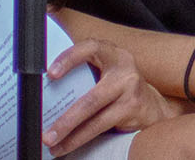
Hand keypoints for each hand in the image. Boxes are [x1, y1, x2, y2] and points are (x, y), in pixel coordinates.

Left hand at [41, 39, 179, 153]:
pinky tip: (67, 146)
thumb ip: (84, 73)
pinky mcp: (134, 110)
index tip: (51, 74)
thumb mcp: (106, 74)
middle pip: (92, 98)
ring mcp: (132, 91)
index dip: (71, 57)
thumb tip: (44, 91)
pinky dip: (81, 139)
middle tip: (46, 134)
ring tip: (52, 143)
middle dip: (67, 119)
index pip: (92, 47)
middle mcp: (125, 70)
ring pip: (96, 117)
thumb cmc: (119, 88)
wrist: (151, 105)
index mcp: (114, 56)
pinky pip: (102, 126)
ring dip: (71, 134)